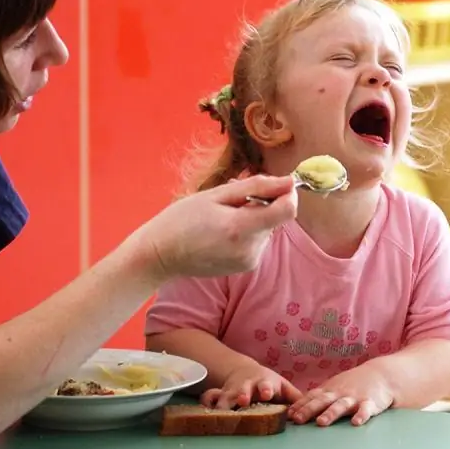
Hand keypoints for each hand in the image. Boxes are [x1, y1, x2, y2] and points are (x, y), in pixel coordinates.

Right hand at [137, 175, 296, 278]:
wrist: (161, 254)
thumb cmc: (182, 219)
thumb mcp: (216, 195)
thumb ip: (256, 187)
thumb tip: (288, 181)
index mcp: (241, 228)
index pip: (287, 210)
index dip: (288, 193)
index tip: (276, 185)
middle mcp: (250, 249)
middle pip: (276, 218)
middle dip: (262, 204)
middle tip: (231, 201)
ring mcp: (249, 261)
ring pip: (267, 229)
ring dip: (254, 218)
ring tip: (223, 217)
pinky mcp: (247, 267)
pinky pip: (258, 241)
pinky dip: (248, 232)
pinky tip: (223, 231)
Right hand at [200, 362, 302, 409]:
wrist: (244, 372)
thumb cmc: (267, 383)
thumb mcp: (283, 387)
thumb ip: (295, 397)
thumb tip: (309, 408)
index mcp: (264, 383)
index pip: (267, 385)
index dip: (266, 389)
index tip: (267, 394)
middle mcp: (247, 386)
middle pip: (244, 389)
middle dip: (243, 394)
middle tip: (243, 400)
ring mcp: (232, 390)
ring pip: (225, 396)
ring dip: (224, 402)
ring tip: (222, 411)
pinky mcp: (220, 395)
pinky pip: (210, 398)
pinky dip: (207, 402)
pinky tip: (205, 409)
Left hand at [288, 363, 392, 426]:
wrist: (380, 374)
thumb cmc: (353, 383)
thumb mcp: (334, 386)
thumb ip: (319, 396)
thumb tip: (297, 407)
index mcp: (329, 390)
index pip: (311, 397)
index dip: (300, 405)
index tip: (288, 414)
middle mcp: (339, 393)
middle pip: (322, 401)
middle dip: (309, 410)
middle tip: (297, 419)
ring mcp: (354, 397)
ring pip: (341, 406)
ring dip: (331, 413)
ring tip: (321, 422)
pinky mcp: (370, 402)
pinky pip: (366, 410)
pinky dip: (361, 416)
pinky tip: (356, 423)